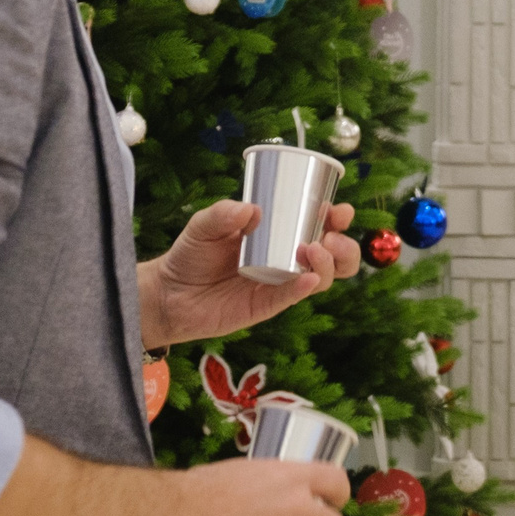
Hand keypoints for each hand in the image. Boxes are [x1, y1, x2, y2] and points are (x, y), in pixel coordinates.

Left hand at [139, 199, 360, 347]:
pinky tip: (308, 277)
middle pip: (333, 256)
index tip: (338, 210)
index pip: (318, 224)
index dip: (336, 218)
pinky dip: (306, 287)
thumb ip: (222, 214)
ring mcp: (280, 283)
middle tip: (330, 236)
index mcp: (279, 234)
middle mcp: (286, 258)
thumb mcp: (203, 226)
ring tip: (313, 250)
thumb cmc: (191, 255)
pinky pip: (293, 296)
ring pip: (322, 277)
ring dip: (329, 264)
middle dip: (344, 246)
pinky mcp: (268, 305)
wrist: (170, 293)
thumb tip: (250, 210)